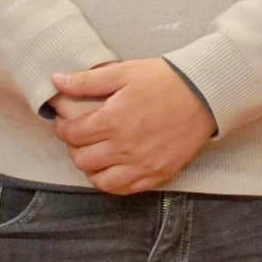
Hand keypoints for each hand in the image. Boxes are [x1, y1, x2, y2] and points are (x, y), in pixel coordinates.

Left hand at [50, 58, 215, 194]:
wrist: (205, 94)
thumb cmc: (165, 79)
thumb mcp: (125, 72)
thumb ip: (88, 80)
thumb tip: (56, 80)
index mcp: (112, 121)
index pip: (72, 134)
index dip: (62, 127)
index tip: (63, 122)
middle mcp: (124, 148)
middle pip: (82, 159)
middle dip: (74, 147)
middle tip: (79, 136)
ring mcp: (142, 165)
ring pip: (100, 180)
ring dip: (91, 168)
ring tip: (94, 154)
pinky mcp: (158, 174)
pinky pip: (125, 189)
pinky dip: (113, 182)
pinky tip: (113, 168)